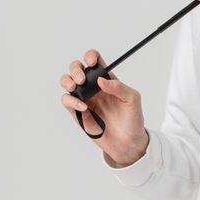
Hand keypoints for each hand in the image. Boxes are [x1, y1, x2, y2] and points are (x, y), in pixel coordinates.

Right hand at [60, 49, 149, 163]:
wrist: (127, 142)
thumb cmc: (132, 119)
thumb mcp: (132, 100)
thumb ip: (119, 87)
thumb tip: (100, 79)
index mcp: (107, 80)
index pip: (95, 61)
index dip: (90, 57)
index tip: (92, 62)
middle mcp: (94, 88)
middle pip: (77, 69)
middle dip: (75, 69)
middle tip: (82, 79)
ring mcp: (84, 99)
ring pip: (67, 83)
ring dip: (67, 81)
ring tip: (75, 87)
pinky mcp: (78, 113)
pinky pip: (67, 101)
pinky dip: (71, 101)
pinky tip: (83, 107)